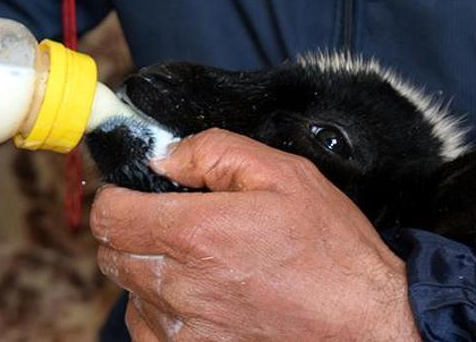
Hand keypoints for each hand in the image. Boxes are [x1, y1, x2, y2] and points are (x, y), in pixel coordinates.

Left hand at [91, 129, 420, 340]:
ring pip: (127, 289)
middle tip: (167, 221)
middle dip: (129, 229)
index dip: (117, 197)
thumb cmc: (329, 252)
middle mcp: (180, 286)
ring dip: (145, 268)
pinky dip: (157, 308)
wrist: (366, 322)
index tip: (134, 193)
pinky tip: (193, 295)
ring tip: (192, 260)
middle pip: (111, 252)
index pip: (108, 215)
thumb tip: (163, 156)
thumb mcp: (280, 174)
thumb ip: (211, 152)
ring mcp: (184, 328)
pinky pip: (145, 327)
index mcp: (195, 234)